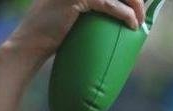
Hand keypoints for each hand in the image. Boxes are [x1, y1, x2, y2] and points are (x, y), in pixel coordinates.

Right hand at [4, 0, 144, 61]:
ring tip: (139, 20)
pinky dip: (123, 13)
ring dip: (133, 3)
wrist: (30, 45)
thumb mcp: (73, 12)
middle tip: (142, 11)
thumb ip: (91, 5)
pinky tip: (132, 23)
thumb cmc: (51, 34)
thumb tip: (116, 11)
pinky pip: (108, 3)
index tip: (137, 4)